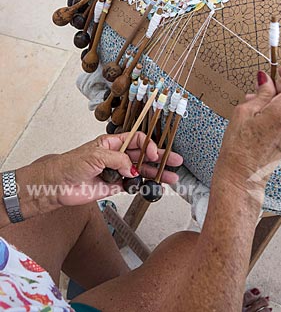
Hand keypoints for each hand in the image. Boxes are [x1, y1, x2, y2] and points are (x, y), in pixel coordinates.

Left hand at [39, 132, 182, 205]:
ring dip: (157, 173)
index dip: (149, 145)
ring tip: (172, 177)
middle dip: (161, 158)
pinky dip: (145, 185)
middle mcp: (117, 156)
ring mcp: (117, 171)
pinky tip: (156, 186)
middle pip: (144, 155)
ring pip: (142, 170)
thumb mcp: (95, 155)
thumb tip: (132, 168)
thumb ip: (117, 160)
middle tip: (176, 161)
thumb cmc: (70, 164)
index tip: (156, 154)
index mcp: (113, 143)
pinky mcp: (115, 186)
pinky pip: (134, 184)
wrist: (57, 185)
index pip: (137, 140)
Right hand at [217, 65, 280, 193]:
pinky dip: (280, 112)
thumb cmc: (239, 146)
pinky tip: (261, 117)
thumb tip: (266, 80)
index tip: (279, 70)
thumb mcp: (244, 111)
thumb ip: (261, 93)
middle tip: (260, 89)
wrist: (241, 175)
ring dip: (278, 100)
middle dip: (279, 87)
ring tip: (256, 105)